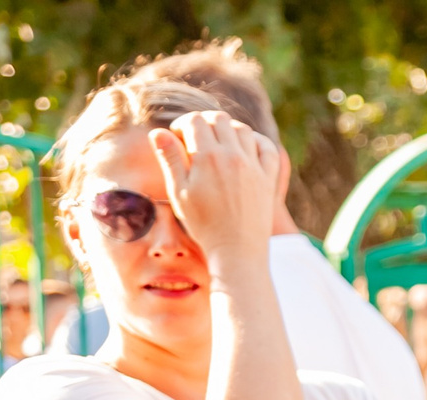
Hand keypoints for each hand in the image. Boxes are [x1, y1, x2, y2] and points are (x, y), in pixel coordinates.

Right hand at [151, 111, 280, 269]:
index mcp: (207, 157)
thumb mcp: (179, 192)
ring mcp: (254, 166)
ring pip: (243, 130)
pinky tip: (246, 150)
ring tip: (219, 144)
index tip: (179, 138)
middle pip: (220, 120)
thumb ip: (170, 159)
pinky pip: (267, 148)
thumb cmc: (203, 224)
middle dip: (205, 123)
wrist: (237, 251)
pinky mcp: (268, 178)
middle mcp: (233, 156)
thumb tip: (158, 132)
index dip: (184, 124)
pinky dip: (256, 142)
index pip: (195, 121)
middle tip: (198, 137)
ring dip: (229, 130)